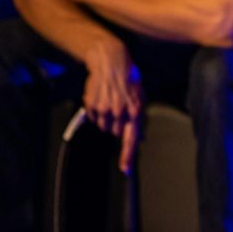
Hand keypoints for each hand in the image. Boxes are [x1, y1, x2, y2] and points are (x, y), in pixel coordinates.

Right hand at [82, 38, 144, 172]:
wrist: (112, 62)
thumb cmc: (129, 79)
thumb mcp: (140, 96)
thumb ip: (138, 118)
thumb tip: (140, 138)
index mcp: (134, 110)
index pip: (131, 138)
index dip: (128, 155)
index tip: (126, 169)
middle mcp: (119, 112)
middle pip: (115, 132)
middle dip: (117, 125)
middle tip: (118, 109)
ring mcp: (104, 109)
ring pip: (103, 127)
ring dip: (106, 119)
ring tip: (110, 102)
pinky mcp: (92, 105)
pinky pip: (93, 118)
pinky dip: (96, 113)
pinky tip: (101, 99)